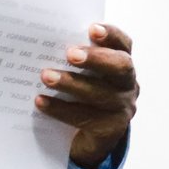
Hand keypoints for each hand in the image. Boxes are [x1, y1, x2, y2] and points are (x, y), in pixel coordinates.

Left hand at [35, 22, 137, 168]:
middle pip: (120, 66)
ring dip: (71, 83)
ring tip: (46, 76)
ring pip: (100, 93)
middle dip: (96, 59)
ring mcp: (122, 108)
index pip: (123, 44)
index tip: (92, 28)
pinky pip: (85, 117)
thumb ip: (74, 58)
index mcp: (121, 63)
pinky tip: (40, 101)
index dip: (111, 35)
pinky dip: (60, 108)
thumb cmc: (79, 95)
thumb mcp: (81, 74)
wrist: (86, 140)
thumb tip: (42, 39)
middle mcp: (128, 84)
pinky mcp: (111, 130)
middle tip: (70, 54)